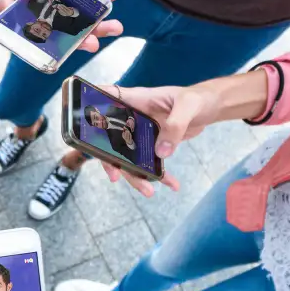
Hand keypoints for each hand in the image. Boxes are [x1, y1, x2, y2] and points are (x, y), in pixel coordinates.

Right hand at [96, 84, 226, 196]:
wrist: (211, 107)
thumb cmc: (198, 98)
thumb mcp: (188, 107)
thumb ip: (175, 126)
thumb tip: (160, 152)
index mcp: (135, 100)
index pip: (104, 102)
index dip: (89, 113)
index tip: (78, 129)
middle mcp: (133, 117)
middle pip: (111, 139)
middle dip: (111, 161)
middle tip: (115, 177)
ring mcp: (141, 132)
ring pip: (128, 156)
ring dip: (136, 175)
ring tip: (149, 192)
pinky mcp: (152, 144)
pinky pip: (149, 162)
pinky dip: (159, 176)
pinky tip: (170, 184)